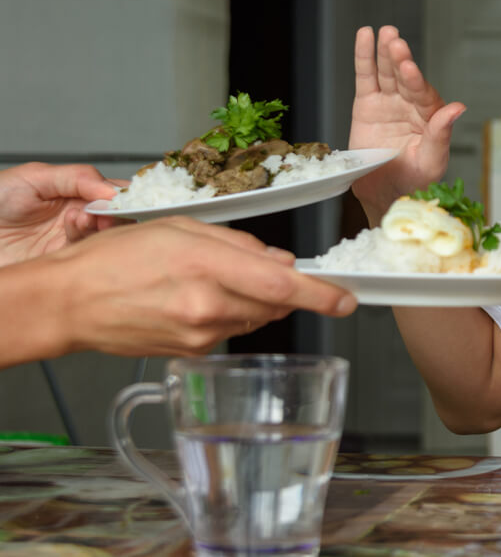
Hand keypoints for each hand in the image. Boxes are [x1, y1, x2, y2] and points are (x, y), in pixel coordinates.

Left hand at [0, 162, 122, 266]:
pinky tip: (74, 227)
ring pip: (103, 237)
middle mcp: (76, 217)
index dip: (125, 194)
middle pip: (116, 217)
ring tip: (84, 218)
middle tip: (108, 211)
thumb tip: (113, 189)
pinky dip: (84, 241)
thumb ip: (77, 177)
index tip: (125, 196)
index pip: (112, 192)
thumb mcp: (34, 176)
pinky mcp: (58, 263)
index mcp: (74, 193)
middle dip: (118, 213)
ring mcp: (67, 241)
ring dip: (101, 226)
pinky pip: (83, 256)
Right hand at [42, 216, 356, 357]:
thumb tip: (282, 261)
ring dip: (256, 299)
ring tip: (216, 280)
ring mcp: (201, 334)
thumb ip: (239, 244)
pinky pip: (233, 330)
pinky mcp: (194, 352)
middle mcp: (208, 306)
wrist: (71, 302)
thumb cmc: (117, 258)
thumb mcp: (181, 229)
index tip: (346, 299)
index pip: (282, 285)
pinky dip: (232, 314)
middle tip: (260, 268)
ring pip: (257, 317)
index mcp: (207, 266)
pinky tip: (200, 300)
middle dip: (284, 287)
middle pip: (276, 303)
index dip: (321, 294)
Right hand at [348, 25, 465, 224]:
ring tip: (385, 32)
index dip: (416, 80)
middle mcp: (411, 104)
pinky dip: (364, 56)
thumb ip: (441, 134)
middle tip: (396, 42)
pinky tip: (365, 36)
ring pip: (387, 72)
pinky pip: (365, 76)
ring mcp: (389, 102)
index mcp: (431, 116)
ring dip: (385, 52)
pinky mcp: (367, 103)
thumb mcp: (432, 161)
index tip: (409, 67)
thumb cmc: (415, 180)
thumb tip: (458, 108)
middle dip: (400, 59)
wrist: (385, 194)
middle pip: (405, 77)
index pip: (423, 94)